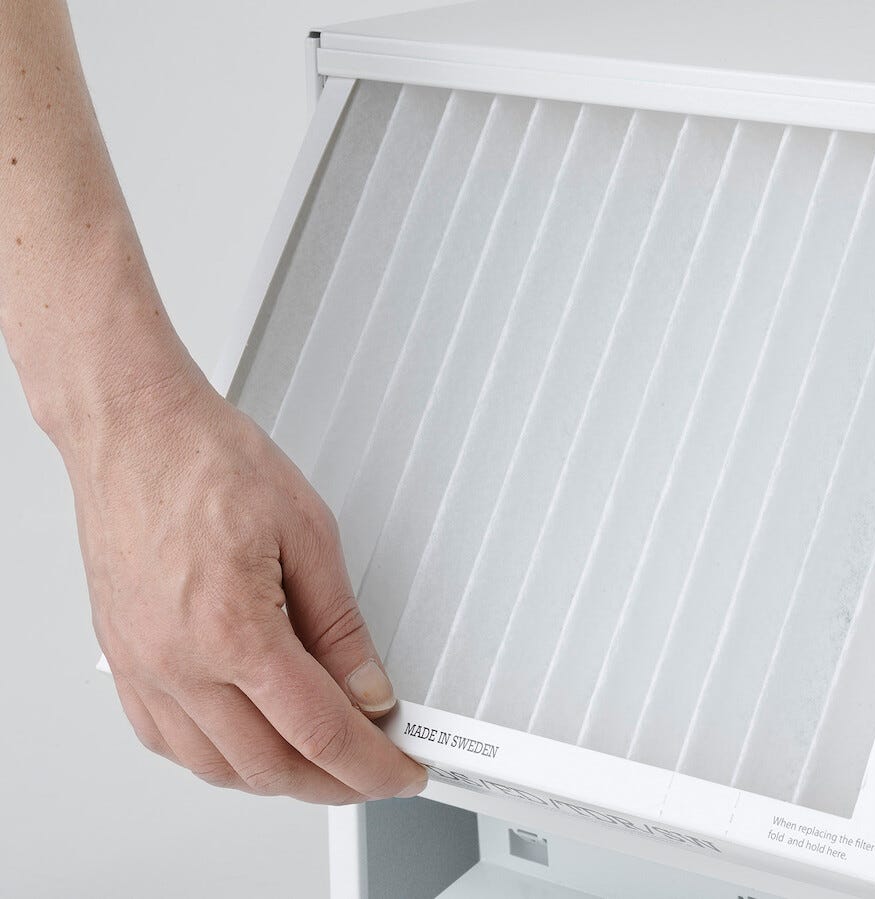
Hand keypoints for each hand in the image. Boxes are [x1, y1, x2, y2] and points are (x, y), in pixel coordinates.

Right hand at [71, 366, 424, 803]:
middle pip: (268, 766)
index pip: (319, 731)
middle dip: (332, 783)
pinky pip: (168, 742)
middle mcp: (178, 662)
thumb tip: (368, 688)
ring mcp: (142, 667)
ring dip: (277, 778)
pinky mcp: (124, 660)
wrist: (135, 430)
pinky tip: (249, 741)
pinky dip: (218, 759)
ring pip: (215, 767)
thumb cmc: (208, 460)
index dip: (371, 765)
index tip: (400, 771)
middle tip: (373, 770)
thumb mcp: (309, 534)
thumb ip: (341, 626)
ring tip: (322, 760)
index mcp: (232, 630)